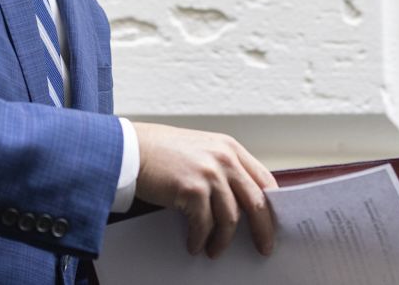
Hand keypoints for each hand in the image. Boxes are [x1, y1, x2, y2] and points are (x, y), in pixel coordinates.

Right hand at [131, 122, 276, 258]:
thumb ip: (221, 166)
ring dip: (223, 240)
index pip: (264, 180)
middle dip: (263, 230)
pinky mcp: (191, 190)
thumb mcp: (199, 149)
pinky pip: (204, 225)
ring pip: (230, 219)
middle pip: (257, 202)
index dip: (272, 205)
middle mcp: (223, 158)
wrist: (127, 148)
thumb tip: (237, 199)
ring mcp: (209, 174)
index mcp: (228, 147)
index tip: (271, 223)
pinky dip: (200, 239)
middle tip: (264, 246)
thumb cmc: (158, 150)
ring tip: (214, 250)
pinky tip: (194, 244)